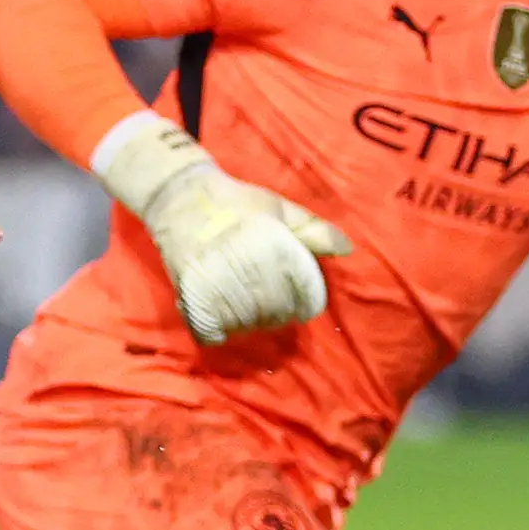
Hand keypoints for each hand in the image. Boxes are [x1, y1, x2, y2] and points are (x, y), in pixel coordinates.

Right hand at [90, 112, 348, 342]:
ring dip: (251, 323)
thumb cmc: (237, 203)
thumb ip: (314, 231)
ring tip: (248, 308)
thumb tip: (348, 249)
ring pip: (245, 323)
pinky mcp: (189, 293)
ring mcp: (213, 281)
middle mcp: (244, 264)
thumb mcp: (280, 209)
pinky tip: (225, 317)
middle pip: (274, 312)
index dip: (305, 303)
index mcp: (271, 243)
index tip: (300, 302)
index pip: (301, 296)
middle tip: (271, 305)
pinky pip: (212, 331)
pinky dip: (220, 330)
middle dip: (278, 314)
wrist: (180, 199)